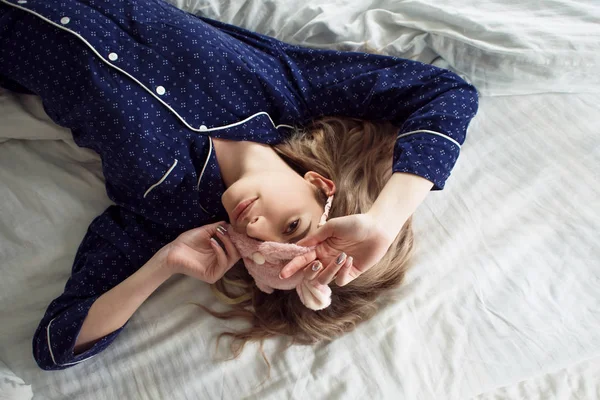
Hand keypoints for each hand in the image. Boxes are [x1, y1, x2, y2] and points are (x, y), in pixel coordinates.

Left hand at [164, 222, 239, 283]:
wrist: (173, 251)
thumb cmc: (187, 242)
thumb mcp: (205, 231)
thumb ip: (218, 228)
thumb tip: (230, 223)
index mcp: (220, 253)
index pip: (236, 247)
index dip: (237, 236)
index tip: (234, 226)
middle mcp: (221, 262)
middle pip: (237, 252)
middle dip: (234, 239)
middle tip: (227, 230)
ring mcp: (218, 270)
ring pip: (233, 257)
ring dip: (227, 243)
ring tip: (219, 233)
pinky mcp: (213, 276)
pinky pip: (223, 263)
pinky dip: (220, 251)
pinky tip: (212, 242)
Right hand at [279, 213, 395, 286]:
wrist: (377, 228)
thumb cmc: (354, 224)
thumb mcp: (332, 226)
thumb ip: (315, 237)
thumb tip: (299, 246)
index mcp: (319, 248)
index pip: (302, 260)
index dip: (292, 266)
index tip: (283, 273)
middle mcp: (326, 259)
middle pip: (310, 274)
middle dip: (311, 271)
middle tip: (317, 263)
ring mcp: (338, 268)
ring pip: (324, 279)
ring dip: (330, 270)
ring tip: (342, 257)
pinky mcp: (350, 274)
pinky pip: (340, 281)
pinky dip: (342, 273)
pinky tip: (350, 260)